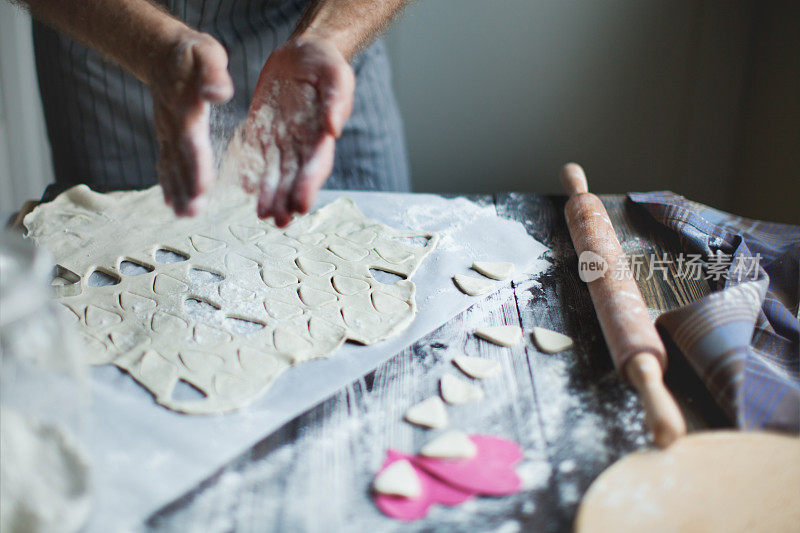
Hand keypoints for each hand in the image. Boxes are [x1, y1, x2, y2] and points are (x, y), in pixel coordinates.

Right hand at [150, 31, 233, 215]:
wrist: (160, 52)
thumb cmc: (190, 54)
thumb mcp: (207, 54)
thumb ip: (213, 74)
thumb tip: (218, 93)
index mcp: (186, 108)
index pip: (191, 142)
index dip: (196, 166)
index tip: (202, 189)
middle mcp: (173, 125)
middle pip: (179, 161)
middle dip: (186, 188)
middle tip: (191, 213)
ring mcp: (167, 132)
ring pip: (170, 166)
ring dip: (177, 192)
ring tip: (183, 215)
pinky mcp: (167, 136)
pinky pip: (165, 163)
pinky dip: (168, 184)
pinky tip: (173, 203)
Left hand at [236, 37, 354, 226]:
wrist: (302, 53)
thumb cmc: (324, 62)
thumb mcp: (335, 73)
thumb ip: (337, 100)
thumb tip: (334, 130)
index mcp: (321, 132)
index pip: (316, 164)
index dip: (308, 185)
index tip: (302, 206)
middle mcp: (303, 142)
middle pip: (295, 177)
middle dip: (287, 200)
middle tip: (279, 222)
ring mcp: (283, 139)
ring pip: (276, 173)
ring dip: (271, 195)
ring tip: (263, 215)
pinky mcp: (263, 130)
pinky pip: (257, 156)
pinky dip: (253, 173)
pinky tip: (246, 188)